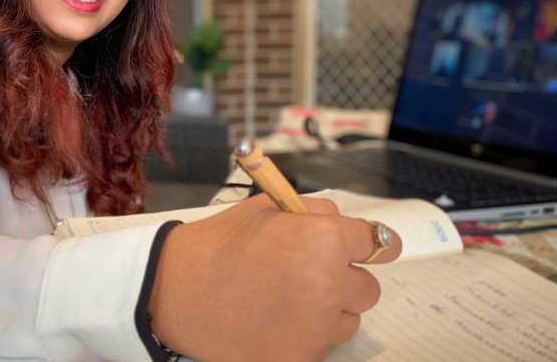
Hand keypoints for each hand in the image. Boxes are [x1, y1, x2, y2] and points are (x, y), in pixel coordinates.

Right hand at [148, 194, 401, 361]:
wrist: (177, 290)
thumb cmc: (219, 245)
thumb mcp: (266, 208)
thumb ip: (312, 212)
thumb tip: (343, 223)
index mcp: (324, 240)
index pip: (379, 243)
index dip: (372, 244)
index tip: (371, 249)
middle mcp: (329, 285)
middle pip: (368, 287)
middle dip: (345, 278)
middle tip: (309, 273)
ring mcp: (316, 328)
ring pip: (348, 320)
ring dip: (329, 310)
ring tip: (286, 300)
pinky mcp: (300, 358)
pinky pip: (321, 346)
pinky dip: (305, 335)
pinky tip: (273, 321)